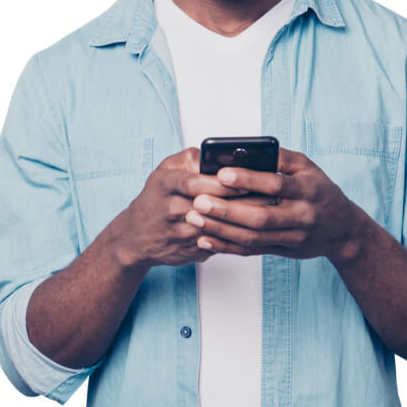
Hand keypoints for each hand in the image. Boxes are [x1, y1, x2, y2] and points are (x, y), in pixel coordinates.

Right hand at [113, 147, 270, 268]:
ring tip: (270, 212)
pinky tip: (256, 230)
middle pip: (213, 206)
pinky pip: (218, 244)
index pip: (198, 183)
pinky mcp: (190, 251)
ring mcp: (180, 234)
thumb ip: (190, 159)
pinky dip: (237, 237)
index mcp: (166, 185)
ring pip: (219, 228)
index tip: (248, 179)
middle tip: (271, 195)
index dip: (224, 183)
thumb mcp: (165, 170)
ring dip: (245, 221)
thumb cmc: (156, 197)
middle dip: (243, 201)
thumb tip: (216, 155)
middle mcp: (172, 210)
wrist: (135, 237)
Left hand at [184, 147, 356, 257]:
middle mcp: (301, 216)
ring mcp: (292, 237)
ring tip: (195, 218)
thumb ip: (282, 158)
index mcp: (307, 190)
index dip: (248, 180)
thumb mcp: (309, 168)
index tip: (221, 174)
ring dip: (221, 230)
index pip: (275, 185)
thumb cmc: (320, 191)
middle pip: (260, 217)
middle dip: (227, 210)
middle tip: (198, 200)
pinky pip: (251, 251)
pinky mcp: (282, 251)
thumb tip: (251, 149)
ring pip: (253, 237)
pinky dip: (226, 247)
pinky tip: (205, 240)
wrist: (343, 230)